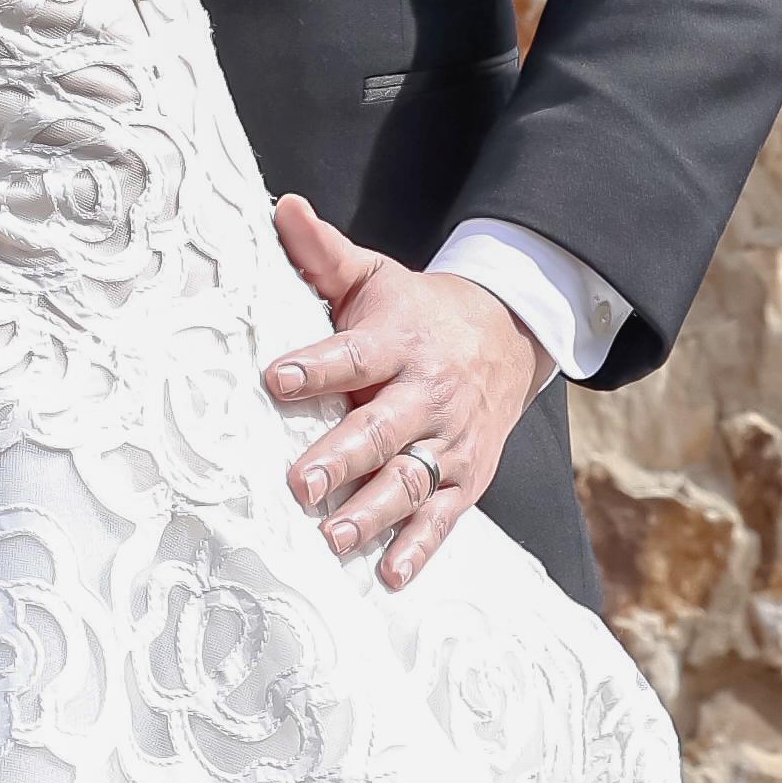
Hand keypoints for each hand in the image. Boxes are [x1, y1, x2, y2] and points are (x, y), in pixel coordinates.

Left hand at [258, 197, 544, 589]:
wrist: (505, 337)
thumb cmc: (415, 311)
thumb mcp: (374, 276)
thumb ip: (322, 253)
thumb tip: (282, 206)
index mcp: (399, 340)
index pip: (355, 353)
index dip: (317, 366)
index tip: (276, 378)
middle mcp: (427, 393)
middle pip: (384, 428)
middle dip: (342, 456)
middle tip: (301, 484)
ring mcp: (450, 440)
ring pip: (412, 480)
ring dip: (373, 513)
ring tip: (332, 538)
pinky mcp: (466, 476)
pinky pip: (444, 516)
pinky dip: (420, 548)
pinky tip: (389, 575)